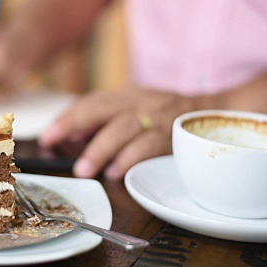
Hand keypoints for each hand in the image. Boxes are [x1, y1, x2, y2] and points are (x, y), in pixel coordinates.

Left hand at [38, 87, 214, 179]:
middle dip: (73, 124)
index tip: (48, 135)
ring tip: (83, 169)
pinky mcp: (175, 134)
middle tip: (53, 143)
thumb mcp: (137, 110)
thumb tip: (72, 138)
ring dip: (100, 148)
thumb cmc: (169, 117)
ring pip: (124, 126)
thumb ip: (107, 122)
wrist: (218, 112)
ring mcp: (159, 116)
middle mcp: (141, 101)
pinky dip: (130, 158)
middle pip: (101, 108)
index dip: (68, 117)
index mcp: (128, 94)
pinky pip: (150, 145)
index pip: (92, 101)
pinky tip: (115, 172)